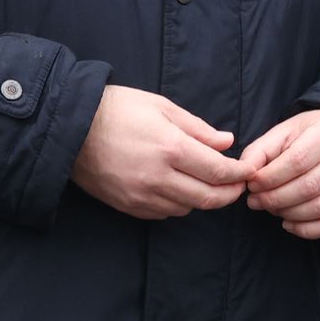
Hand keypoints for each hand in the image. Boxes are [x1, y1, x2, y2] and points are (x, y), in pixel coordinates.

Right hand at [72, 83, 243, 220]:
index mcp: (171, 148)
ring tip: (206, 183)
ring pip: (187, 208)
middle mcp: (158, 177)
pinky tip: (178, 189)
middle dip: (229, 194)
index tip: (248, 172)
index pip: (218, 172)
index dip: (239, 174)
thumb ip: (198, 128)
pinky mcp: (128, 206)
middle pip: (208, 198)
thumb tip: (227, 143)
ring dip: (202, 198)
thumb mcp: (161, 107)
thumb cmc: (118, 109)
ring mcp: (142, 196)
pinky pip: (164, 213)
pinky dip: (178, 204)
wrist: (71, 128)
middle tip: (237, 186)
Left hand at [239, 107, 319, 241]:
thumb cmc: (311, 135)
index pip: (299, 160)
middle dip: (276, 198)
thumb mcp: (284, 132)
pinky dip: (307, 230)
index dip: (271, 177)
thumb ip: (261, 151)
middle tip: (256, 201)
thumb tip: (246, 173)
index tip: (252, 184)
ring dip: (289, 214)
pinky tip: (289, 223)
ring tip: (271, 209)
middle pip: (311, 186)